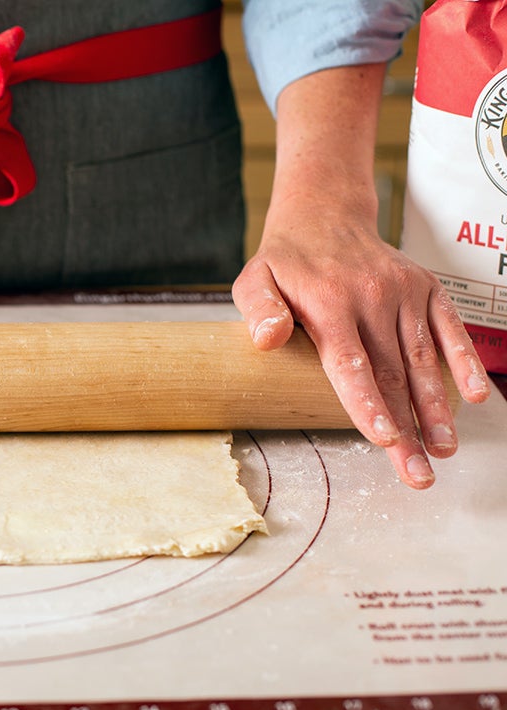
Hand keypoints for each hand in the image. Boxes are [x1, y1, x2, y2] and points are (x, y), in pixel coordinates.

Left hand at [233, 208, 491, 488]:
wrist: (324, 216)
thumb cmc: (285, 263)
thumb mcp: (254, 279)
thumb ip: (259, 309)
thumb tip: (266, 340)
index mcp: (329, 302)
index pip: (350, 362)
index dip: (367, 402)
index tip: (383, 436)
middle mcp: (372, 297)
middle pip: (391, 373)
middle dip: (407, 428)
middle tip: (417, 474)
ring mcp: (403, 292)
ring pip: (422, 360)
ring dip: (435, 409)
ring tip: (442, 450)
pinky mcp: (426, 288)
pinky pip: (448, 328)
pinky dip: (463, 361)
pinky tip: (473, 396)